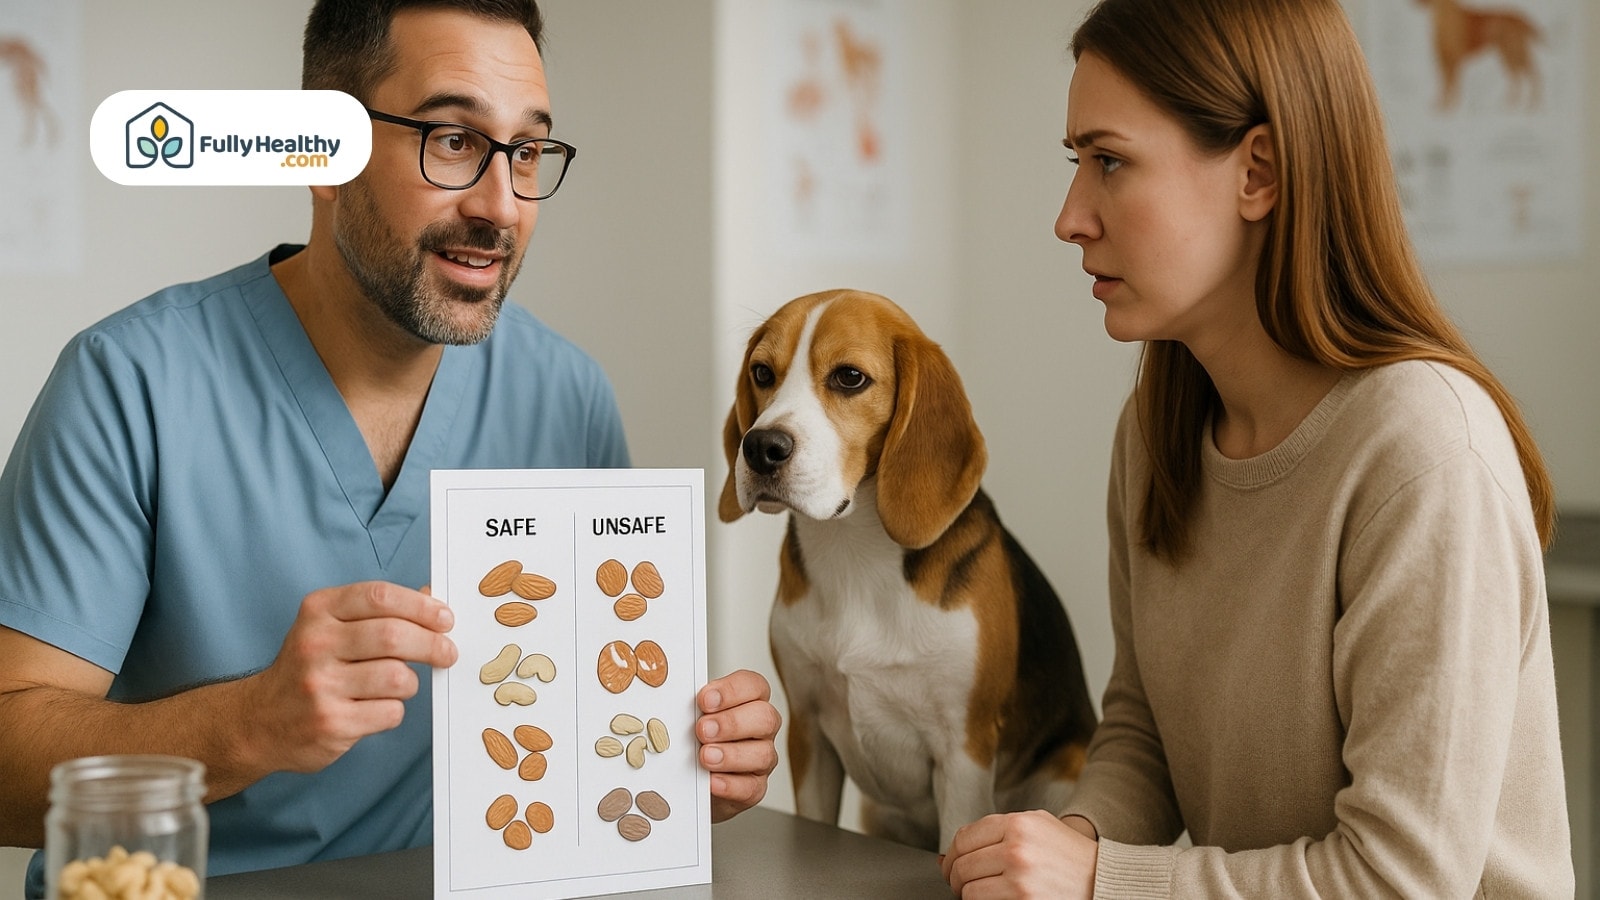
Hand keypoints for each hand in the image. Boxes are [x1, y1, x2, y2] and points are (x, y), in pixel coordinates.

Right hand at [239, 581, 456, 774]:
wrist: (258, 721)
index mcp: (318, 611)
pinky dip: (393, 711)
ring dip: (410, 683)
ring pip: (398, 677)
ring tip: (398, 685)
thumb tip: (433, 596)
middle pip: (394, 636)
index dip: (422, 606)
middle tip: (448, 652)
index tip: (445, 619)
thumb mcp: (332, 626)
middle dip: (432, 644)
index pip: (380, 597)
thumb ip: (380, 611)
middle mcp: (315, 644)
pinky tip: (375, 709)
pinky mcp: (330, 723)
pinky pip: (389, 712)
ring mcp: (320, 685)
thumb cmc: (309, 668)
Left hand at [695, 669, 780, 821]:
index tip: (705, 699)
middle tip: (702, 729)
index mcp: (748, 701)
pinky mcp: (754, 787)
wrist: (690, 780)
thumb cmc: (693, 740)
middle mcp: (761, 728)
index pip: (753, 685)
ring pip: (763, 754)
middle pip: (765, 718)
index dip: (732, 690)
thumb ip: (687, 707)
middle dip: (731, 723)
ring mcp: (761, 758)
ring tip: (705, 756)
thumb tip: (670, 700)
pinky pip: (751, 787)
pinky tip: (712, 781)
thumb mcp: (689, 717)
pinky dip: (730, 784)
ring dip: (732, 754)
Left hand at [940, 810, 1096, 898]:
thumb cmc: (1069, 855)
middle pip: (961, 865)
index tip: (950, 866)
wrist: (1104, 881)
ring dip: (968, 895)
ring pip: (968, 890)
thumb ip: (995, 832)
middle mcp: (1017, 848)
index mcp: (1018, 823)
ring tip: (982, 894)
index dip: (951, 855)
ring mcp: (1020, 878)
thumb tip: (946, 855)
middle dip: (955, 879)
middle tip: (961, 885)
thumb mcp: (1037, 827)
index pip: (963, 838)